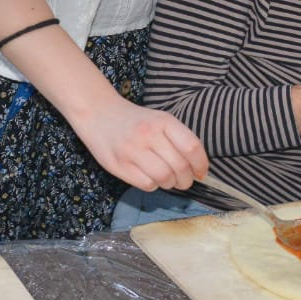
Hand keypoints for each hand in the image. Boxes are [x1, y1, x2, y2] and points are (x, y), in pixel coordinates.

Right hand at [68, 96, 208, 191]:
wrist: (99, 113)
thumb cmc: (136, 121)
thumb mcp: (160, 120)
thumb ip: (178, 139)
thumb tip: (199, 167)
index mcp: (163, 121)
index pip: (192, 147)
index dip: (201, 164)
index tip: (201, 172)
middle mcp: (148, 134)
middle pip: (180, 166)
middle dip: (187, 179)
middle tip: (184, 180)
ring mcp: (132, 150)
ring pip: (165, 178)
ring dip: (170, 184)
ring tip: (167, 178)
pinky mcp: (119, 165)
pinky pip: (147, 185)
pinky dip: (153, 185)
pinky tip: (150, 177)